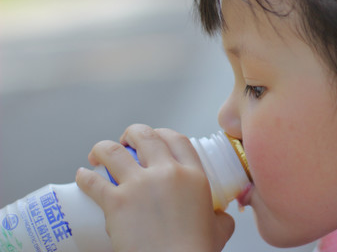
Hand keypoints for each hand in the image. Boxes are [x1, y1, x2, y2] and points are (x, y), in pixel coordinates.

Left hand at [76, 124, 234, 251]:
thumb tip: (219, 216)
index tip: (154, 137)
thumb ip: (219, 216)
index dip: (162, 133)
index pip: (176, 138)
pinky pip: (93, 182)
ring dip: (103, 148)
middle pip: (144, 136)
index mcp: (193, 175)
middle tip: (126, 142)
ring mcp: (139, 185)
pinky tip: (81, 176)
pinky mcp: (116, 202)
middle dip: (131, 134)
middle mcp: (166, 172)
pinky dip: (84, 177)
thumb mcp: (218, 229)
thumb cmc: (195, 251)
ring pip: (113, 151)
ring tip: (99, 154)